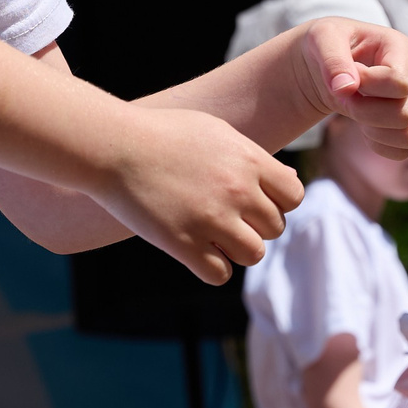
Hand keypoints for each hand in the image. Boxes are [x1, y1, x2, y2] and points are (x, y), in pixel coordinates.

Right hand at [97, 104, 305, 282]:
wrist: (114, 146)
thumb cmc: (164, 134)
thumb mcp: (217, 132)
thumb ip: (254, 158)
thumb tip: (290, 182)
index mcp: (248, 160)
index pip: (293, 196)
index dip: (277, 201)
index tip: (253, 199)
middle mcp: (237, 191)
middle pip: (275, 228)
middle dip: (254, 225)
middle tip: (226, 215)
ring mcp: (211, 219)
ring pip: (253, 254)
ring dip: (236, 249)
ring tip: (212, 234)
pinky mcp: (183, 245)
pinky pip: (220, 274)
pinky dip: (211, 267)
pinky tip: (195, 250)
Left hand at [296, 18, 407, 158]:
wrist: (328, 64)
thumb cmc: (329, 46)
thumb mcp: (322, 38)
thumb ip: (333, 60)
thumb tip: (346, 88)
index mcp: (403, 49)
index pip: (398, 82)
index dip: (367, 87)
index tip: (346, 78)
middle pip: (403, 113)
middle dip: (364, 111)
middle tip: (346, 98)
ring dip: (373, 130)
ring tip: (356, 111)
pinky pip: (404, 150)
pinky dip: (379, 145)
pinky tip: (364, 127)